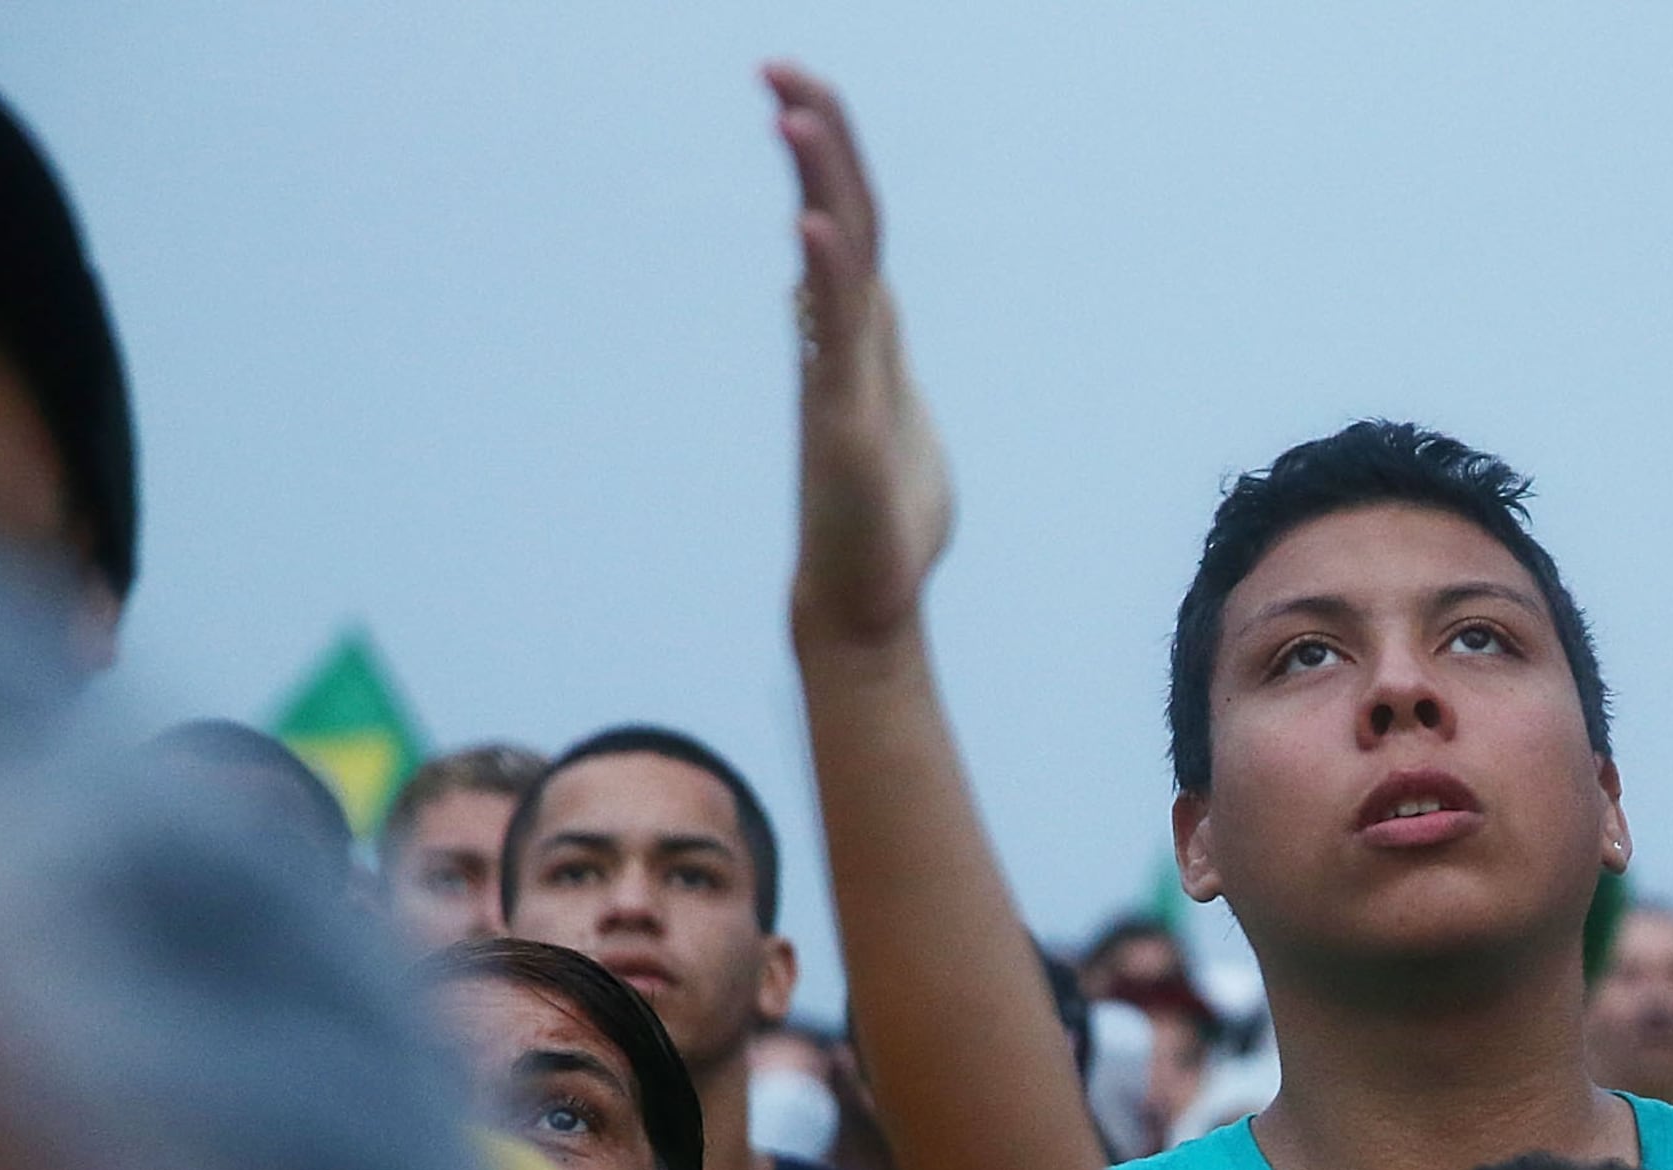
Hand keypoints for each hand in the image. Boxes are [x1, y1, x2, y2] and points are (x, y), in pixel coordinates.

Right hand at [769, 63, 954, 644]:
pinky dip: (825, 276)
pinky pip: (835, 333)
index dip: (836, 161)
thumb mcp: (897, 417)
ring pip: (834, 260)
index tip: (803, 96)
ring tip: (789, 110)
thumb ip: (880, 363)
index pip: (855, 224)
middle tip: (775, 66)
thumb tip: (857, 320)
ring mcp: (839, 376)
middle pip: (841, 217)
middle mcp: (845, 342)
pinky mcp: (843, 417)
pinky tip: (814, 225)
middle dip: (816, 139)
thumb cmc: (886, 521)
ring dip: (816, 183)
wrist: (869, 600)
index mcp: (865, 336)